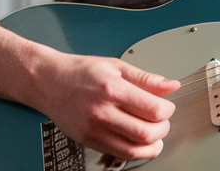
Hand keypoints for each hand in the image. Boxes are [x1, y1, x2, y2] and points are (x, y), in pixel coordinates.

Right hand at [31, 53, 180, 159]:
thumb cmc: (80, 72)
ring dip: (151, 146)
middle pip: (145, 133)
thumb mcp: (116, 66)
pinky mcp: (87, 141)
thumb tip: (172, 86)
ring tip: (154, 135)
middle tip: (163, 122)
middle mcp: (102, 111)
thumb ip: (146, 79)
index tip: (167, 107)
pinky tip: (138, 142)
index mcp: (112, 89)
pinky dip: (134, 151)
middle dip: (163, 130)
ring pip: (132, 150)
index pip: (152, 109)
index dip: (168, 111)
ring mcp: (93, 129)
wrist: (47, 82)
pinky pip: (117, 154)